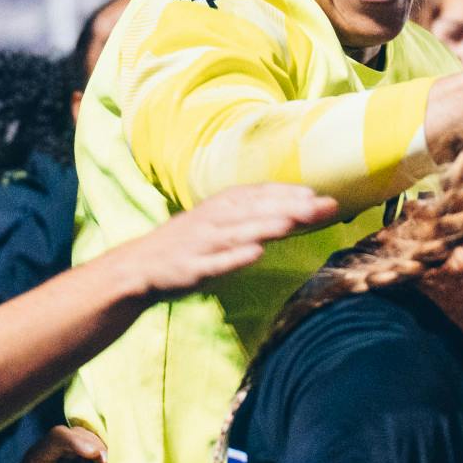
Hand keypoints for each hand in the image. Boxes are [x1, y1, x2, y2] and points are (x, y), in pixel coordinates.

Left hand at [10, 424, 108, 462]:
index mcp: (37, 462)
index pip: (58, 437)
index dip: (78, 441)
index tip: (96, 455)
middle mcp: (52, 455)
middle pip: (78, 435)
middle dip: (96, 446)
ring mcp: (67, 461)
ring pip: (90, 443)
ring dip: (103, 455)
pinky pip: (96, 458)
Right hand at [121, 184, 336, 298]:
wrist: (137, 268)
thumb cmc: (190, 245)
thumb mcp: (220, 222)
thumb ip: (255, 216)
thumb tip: (299, 209)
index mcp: (221, 206)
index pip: (260, 194)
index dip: (290, 193)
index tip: (321, 195)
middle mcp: (213, 219)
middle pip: (256, 210)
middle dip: (291, 207)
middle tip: (324, 207)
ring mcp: (201, 244)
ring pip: (237, 233)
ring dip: (264, 226)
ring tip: (292, 222)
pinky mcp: (190, 268)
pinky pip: (214, 264)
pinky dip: (233, 258)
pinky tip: (255, 254)